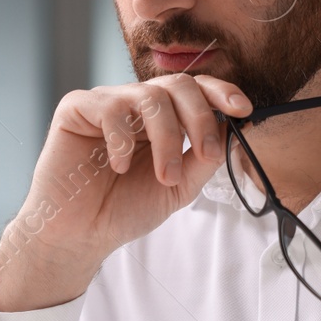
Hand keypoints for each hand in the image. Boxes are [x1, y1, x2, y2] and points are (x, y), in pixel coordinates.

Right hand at [0, 76, 252, 311]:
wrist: (80, 235)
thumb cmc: (123, 210)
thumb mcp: (179, 188)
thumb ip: (203, 158)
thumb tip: (232, 127)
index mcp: (159, 119)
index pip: (194, 90)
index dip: (220, 92)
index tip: (244, 109)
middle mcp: (134, 104)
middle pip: (178, 84)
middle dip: (200, 118)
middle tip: (206, 155)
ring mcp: (105, 103)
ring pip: (150, 96)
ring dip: (166, 139)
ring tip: (165, 176)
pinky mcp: (76, 109)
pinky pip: (109, 108)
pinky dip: (122, 141)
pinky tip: (118, 168)